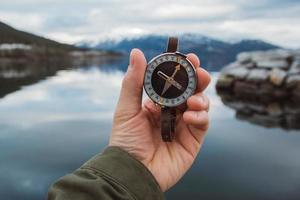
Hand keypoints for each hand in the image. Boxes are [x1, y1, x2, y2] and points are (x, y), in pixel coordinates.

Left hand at [109, 49, 210, 191]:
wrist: (133, 171)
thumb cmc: (126, 141)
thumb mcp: (126, 109)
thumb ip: (133, 81)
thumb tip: (137, 52)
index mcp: (157, 103)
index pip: (174, 81)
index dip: (182, 69)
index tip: (187, 57)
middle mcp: (172, 111)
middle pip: (191, 90)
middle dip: (198, 78)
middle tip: (199, 71)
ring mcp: (184, 125)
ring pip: (201, 104)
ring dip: (200, 97)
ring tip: (192, 100)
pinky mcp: (193, 139)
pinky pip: (203, 123)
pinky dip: (200, 116)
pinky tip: (189, 117)